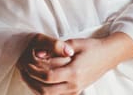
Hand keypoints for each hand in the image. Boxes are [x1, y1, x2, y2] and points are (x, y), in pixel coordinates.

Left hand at [17, 33, 132, 94]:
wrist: (108, 55)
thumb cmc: (92, 47)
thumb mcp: (74, 43)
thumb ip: (56, 49)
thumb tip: (38, 54)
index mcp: (74, 72)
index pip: (48, 77)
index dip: (34, 71)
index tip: (27, 63)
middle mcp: (74, 85)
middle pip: (45, 90)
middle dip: (32, 81)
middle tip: (24, 70)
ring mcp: (75, 90)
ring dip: (36, 86)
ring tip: (28, 75)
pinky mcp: (75, 91)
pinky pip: (56, 94)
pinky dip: (45, 89)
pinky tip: (39, 80)